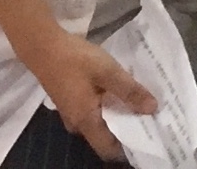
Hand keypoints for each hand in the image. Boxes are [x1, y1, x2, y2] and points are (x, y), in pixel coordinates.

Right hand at [23, 29, 153, 159]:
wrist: (44, 47)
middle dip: (129, 128)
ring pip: (101, 122)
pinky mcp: (71, 102)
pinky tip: (122, 91)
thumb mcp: (108, 72)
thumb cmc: (76, 60)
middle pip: (106, 137)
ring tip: (142, 102)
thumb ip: (130, 91)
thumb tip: (152, 110)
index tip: (151, 135)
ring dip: (120, 115)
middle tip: (153, 115)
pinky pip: (94, 111)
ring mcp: (73, 113)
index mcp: (86, 122)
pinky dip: (110, 106)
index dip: (129, 147)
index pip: (108, 150)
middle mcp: (78, 124)